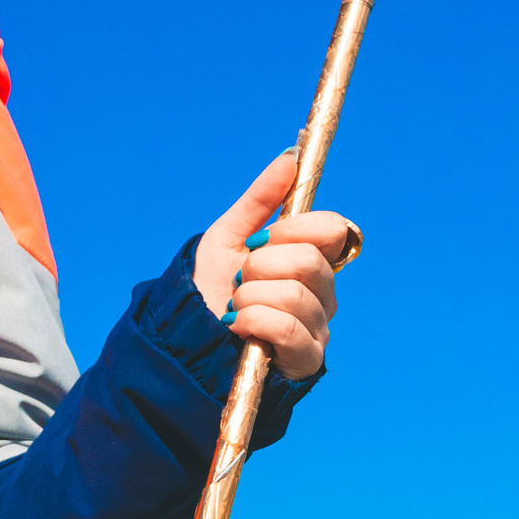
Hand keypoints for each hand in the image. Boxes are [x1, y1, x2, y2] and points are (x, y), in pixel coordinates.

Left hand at [192, 149, 358, 379]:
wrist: (186, 334)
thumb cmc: (212, 287)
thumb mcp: (229, 235)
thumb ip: (261, 199)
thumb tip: (289, 159)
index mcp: (312, 259)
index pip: (333, 229)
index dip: (292, 230)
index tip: (259, 241)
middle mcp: (323, 292)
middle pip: (311, 261)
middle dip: (260, 265)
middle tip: (241, 279)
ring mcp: (318, 327)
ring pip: (295, 294)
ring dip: (249, 297)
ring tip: (236, 307)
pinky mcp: (306, 358)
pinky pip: (287, 327)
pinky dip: (254, 321)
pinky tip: (238, 326)